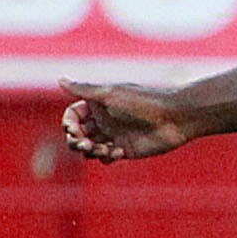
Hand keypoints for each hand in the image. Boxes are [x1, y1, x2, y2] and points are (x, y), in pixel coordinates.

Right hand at [60, 79, 191, 161]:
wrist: (175, 117)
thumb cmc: (144, 102)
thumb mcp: (111, 94)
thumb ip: (84, 90)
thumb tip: (60, 79)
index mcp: (99, 104)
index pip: (72, 116)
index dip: (68, 123)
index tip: (73, 129)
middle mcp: (104, 120)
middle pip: (77, 134)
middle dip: (75, 141)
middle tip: (85, 144)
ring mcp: (114, 136)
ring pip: (88, 148)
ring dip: (90, 151)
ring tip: (104, 149)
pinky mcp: (124, 150)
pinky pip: (105, 158)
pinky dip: (105, 157)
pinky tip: (118, 152)